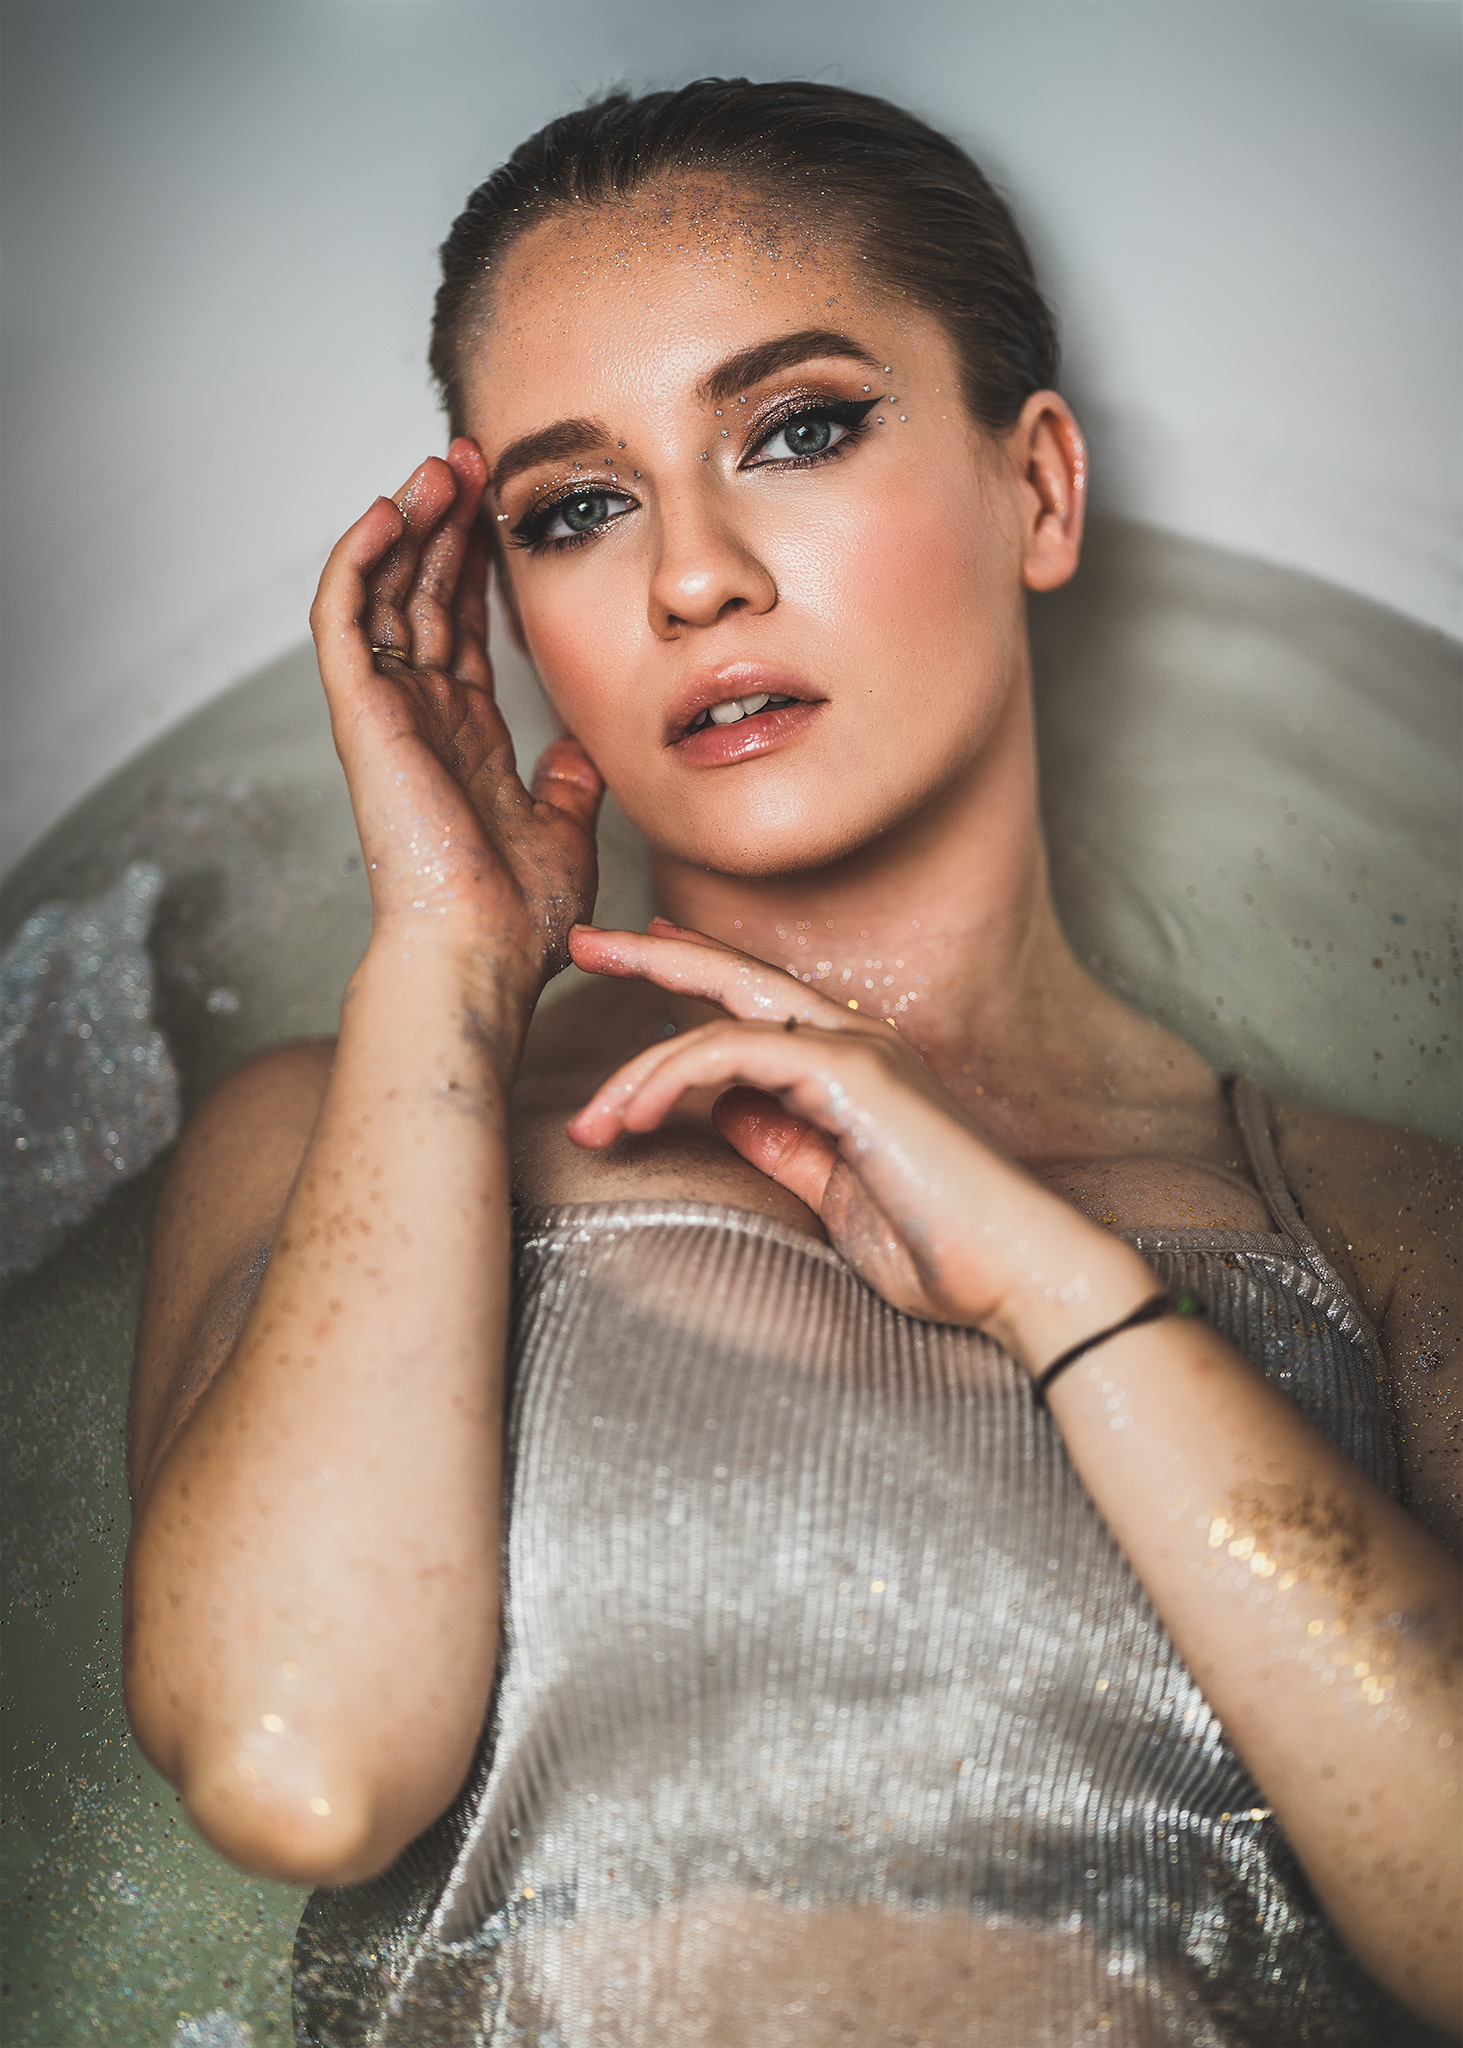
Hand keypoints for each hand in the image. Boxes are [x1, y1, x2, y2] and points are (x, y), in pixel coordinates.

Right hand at [310, 440, 601, 993]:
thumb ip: (567, 784)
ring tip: (440, 465)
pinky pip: (344, 618)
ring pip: (383, 592)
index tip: (501, 508)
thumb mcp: (565, 831)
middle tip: (470, 458)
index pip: (463, 628)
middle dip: (444, 524)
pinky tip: (393, 508)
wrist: (481, 955)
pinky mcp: (361, 714)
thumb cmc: (518, 918)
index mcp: (466, 736)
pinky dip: (361, 558)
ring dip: (407, 522)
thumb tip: (580, 748)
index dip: (476, 565)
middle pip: (423, 595)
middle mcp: (421, 715)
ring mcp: (387, 712)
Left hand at [565, 921, 1150, 1365]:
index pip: (758, 1004)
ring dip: (641, 1069)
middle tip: (584, 943)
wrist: (1019, 1275)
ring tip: (593, 1120)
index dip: (695, 973)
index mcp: (854, 1067)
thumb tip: (723, 1111)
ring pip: (721, 1022)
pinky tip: (636, 1111)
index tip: (636, 956)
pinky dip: (676, 1076)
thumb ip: (780, 1145)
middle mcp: (855, 1043)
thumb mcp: (832, 1194)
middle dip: (653, 956)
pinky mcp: (855, 1073)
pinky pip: (739, 1052)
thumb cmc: (938, 1250)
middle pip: (735, 978)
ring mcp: (858, 1051)